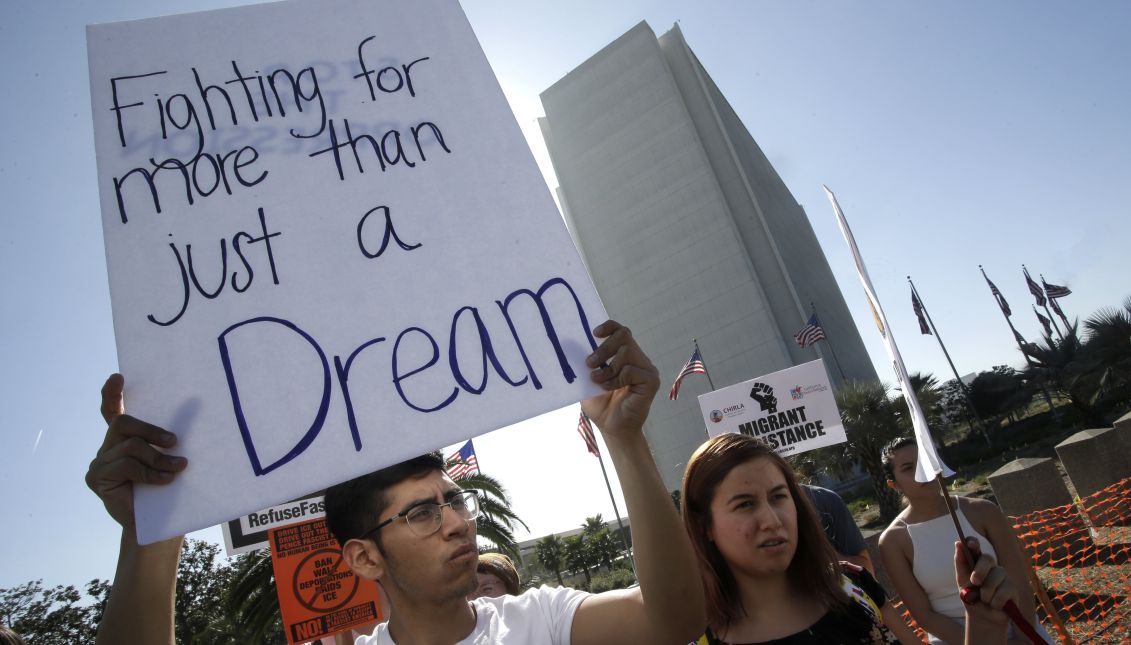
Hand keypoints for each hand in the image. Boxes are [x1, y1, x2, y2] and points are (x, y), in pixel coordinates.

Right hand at [85, 374, 187, 528]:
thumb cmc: (172, 490)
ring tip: (178, 467)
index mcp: (126, 439)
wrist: (160, 527)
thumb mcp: (173, 459)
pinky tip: (164, 480)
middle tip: (175, 441)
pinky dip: (149, 471)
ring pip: (130, 444)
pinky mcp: (96, 478)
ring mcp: (100, 461)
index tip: (118, 377)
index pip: (113, 410)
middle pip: (124, 422)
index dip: (112, 393)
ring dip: (157, 456)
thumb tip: (195, 413)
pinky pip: (125, 464)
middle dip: (152, 430)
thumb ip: (172, 441)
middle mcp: (109, 446)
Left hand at [581, 321, 658, 438]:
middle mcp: (638, 359)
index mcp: (625, 355)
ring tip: (598, 381)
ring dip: (608, 367)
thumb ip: (586, 363)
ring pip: (627, 351)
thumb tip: (572, 344)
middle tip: (590, 363)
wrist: (612, 428)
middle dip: (603, 348)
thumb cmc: (601, 405)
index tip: (594, 334)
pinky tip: (609, 388)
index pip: (621, 331)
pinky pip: (631, 370)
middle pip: (624, 335)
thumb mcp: (588, 380)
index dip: (609, 327)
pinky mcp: (651, 381)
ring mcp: (647, 369)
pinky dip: (616, 379)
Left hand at [955, 537, 1016, 626]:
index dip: (973, 542)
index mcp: (976, 561)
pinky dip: (995, 602)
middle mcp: (991, 566)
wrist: (983, 617)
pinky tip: (995, 605)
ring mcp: (1003, 576)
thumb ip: (960, 563)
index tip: (970, 544)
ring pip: (995, 577)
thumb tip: (958, 543)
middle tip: (975, 582)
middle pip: (988, 559)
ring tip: (985, 600)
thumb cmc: (971, 597)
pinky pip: (1003, 592)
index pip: (975, 546)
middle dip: (980, 570)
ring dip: (985, 593)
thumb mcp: (962, 581)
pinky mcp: (1013, 588)